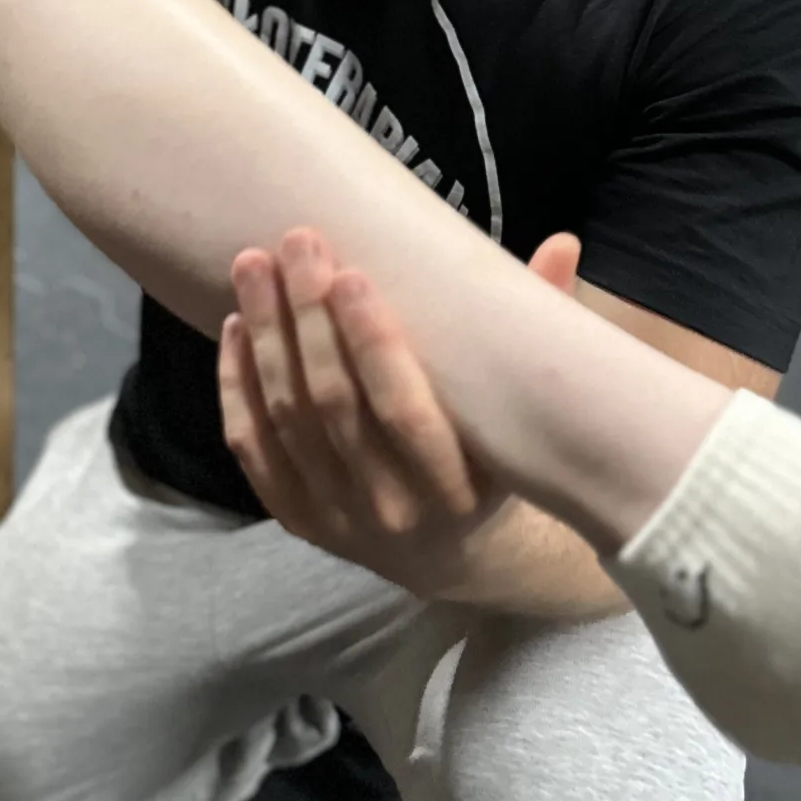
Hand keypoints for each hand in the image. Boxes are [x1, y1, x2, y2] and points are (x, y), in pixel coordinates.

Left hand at [219, 225, 628, 615]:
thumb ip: (541, 325)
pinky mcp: (297, 519)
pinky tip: (237, 325)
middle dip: (309, 318)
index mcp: (456, 489)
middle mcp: (391, 512)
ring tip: (254, 266)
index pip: (404, 412)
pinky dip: (239, 384)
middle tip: (295, 244)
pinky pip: (253, 448)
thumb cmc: (495, 457)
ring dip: (268, 337)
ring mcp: (336, 520)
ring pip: (288, 419)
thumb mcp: (522, 410)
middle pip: (334, 407)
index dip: (372, 343)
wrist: (456, 557)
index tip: (350, 274)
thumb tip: (563, 243)